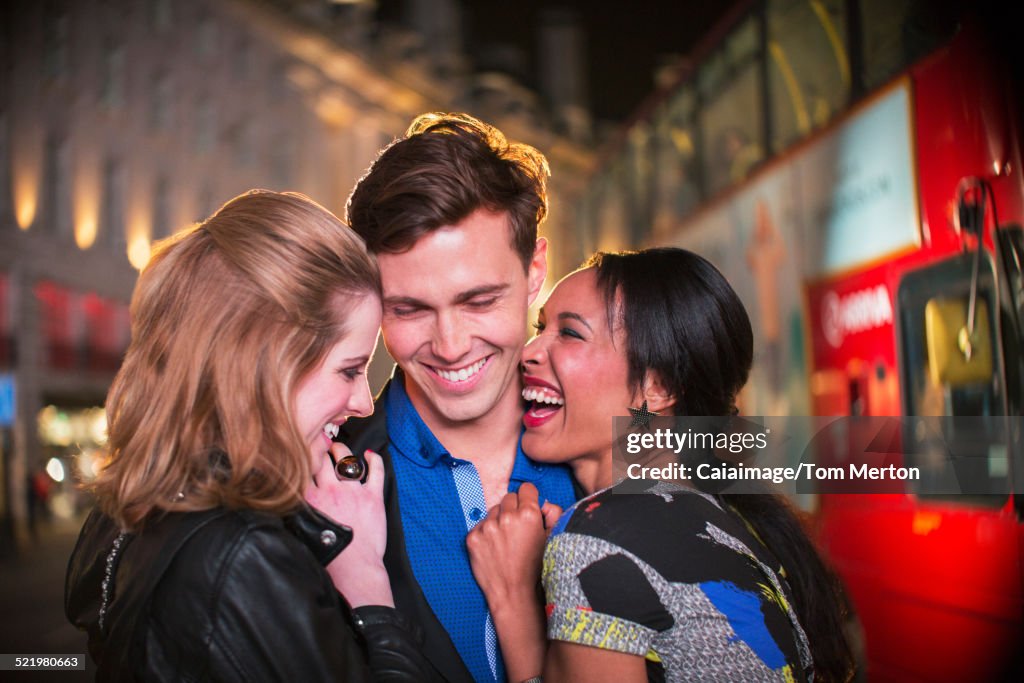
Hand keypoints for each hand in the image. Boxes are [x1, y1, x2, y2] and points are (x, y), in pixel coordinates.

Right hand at [305, 443, 392, 606]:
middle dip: (320, 448)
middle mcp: (331, 492)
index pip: (302, 469)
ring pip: (347, 460)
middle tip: (319, 443)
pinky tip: (370, 455)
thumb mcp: (302, 532)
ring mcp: (354, 492)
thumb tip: (287, 499)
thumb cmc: (328, 557)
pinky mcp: (374, 497)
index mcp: (311, 500)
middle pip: (323, 459)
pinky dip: (374, 460)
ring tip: (338, 448)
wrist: (355, 570)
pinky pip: (376, 471)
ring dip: (342, 451)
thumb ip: (296, 511)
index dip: (300, 458)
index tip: (298, 450)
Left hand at [466, 482, 559, 680]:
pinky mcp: (473, 538)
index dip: (529, 498)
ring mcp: (488, 527)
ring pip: (494, 511)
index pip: (526, 488)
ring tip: (506, 541)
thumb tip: (544, 502)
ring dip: (500, 520)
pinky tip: (495, 548)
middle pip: (509, 497)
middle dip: (514, 509)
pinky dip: (486, 534)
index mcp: (529, 514)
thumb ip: (554, 514)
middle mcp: (507, 517)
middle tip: (518, 528)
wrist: (513, 594)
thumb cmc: (537, 569)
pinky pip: (480, 525)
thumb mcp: (553, 540)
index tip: (528, 507)